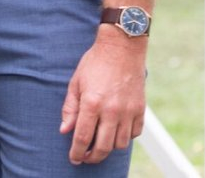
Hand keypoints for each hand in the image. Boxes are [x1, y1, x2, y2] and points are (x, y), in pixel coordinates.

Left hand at [58, 30, 147, 164]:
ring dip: (109, 148)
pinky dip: (126, 137)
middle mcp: (111, 110)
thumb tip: (65, 130)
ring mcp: (128, 110)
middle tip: (86, 157)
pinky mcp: (140, 108)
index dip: (77, 153)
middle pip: (103, 147)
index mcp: (92, 103)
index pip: (83, 138)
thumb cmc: (95, 62)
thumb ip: (70, 108)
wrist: (122, 46)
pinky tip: (117, 131)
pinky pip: (134, 133)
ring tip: (101, 142)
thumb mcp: (76, 82)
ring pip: (120, 144)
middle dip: (92, 157)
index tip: (74, 159)